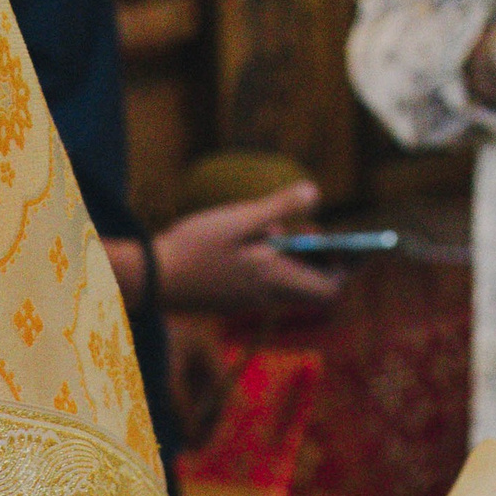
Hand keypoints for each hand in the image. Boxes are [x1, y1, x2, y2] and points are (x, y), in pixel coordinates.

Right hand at [152, 183, 341, 314]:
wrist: (150, 278)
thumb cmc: (195, 247)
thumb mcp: (239, 219)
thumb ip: (279, 207)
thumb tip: (315, 193)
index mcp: (275, 279)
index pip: (328, 289)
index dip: (343, 267)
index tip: (345, 245)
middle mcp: (267, 297)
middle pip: (311, 288)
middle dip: (318, 260)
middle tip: (307, 229)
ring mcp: (248, 302)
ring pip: (287, 284)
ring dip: (290, 259)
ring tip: (270, 229)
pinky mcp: (231, 300)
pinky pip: (264, 285)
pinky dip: (268, 265)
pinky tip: (247, 242)